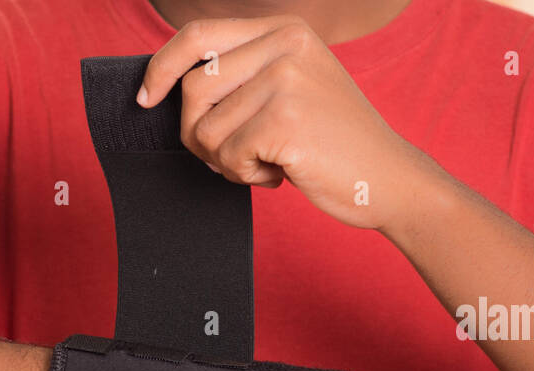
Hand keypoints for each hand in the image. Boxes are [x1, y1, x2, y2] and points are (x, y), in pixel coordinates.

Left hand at [139, 15, 437, 230]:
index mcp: (284, 30)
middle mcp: (285, 45)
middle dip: (197, 134)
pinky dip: (246, 176)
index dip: (162, 67)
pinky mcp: (285, 121)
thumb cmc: (331, 142)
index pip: (199, 35)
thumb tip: (171, 85)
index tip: (146, 98)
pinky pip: (227, 157)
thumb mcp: (293, 86)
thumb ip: (245, 74)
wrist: (387, 177)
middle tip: (232, 156)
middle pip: (193, 89)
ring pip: (205, 129)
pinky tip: (280, 173)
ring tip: (268, 161)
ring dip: (226, 160)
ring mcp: (286, 81)